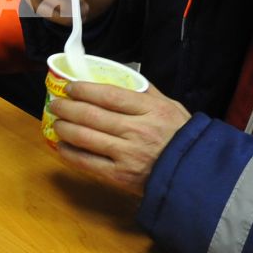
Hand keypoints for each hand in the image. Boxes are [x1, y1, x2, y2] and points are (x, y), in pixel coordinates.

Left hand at [48, 81, 191, 196]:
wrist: (196, 175)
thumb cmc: (183, 137)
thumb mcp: (172, 107)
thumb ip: (147, 92)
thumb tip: (123, 76)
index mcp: (150, 110)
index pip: (109, 95)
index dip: (84, 90)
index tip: (70, 87)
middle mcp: (137, 130)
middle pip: (91, 115)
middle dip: (67, 107)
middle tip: (56, 103)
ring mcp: (127, 154)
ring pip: (85, 137)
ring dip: (64, 128)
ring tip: (57, 122)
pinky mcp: (121, 176)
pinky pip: (87, 163)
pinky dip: (70, 153)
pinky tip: (61, 146)